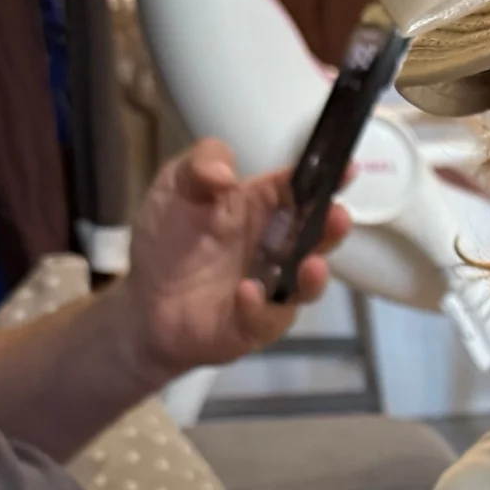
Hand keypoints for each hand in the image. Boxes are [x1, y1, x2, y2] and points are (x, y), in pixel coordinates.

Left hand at [119, 139, 351, 381]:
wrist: (142, 300)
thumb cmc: (168, 238)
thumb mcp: (176, 185)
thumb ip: (200, 163)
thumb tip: (227, 175)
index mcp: (264, 207)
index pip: (302, 189)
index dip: (327, 178)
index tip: (348, 169)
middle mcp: (278, 248)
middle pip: (317, 237)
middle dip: (332, 228)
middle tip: (338, 217)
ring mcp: (272, 289)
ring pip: (307, 284)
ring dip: (313, 276)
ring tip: (311, 265)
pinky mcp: (255, 325)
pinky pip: (267, 318)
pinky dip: (260, 307)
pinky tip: (246, 292)